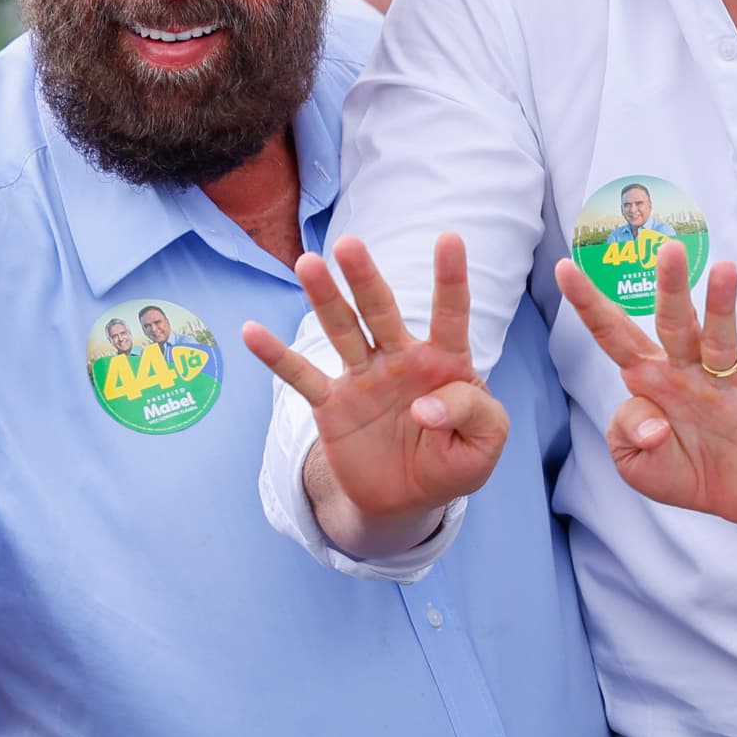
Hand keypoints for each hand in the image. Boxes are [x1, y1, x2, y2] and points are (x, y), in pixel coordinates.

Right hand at [243, 234, 505, 529]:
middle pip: (382, 310)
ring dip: (325, 299)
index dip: (451, 279)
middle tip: (349, 244)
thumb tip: (425, 407)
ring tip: (308, 263)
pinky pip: (301, 376)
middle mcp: (401, 359)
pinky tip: (251, 332)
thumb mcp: (485, 441)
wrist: (409, 498)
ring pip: (342, 330)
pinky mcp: (332, 404)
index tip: (450, 238)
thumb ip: (471, 413)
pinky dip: (276, 356)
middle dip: (365, 278)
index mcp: (446, 361)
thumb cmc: (455, 459)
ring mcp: (363, 377)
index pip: (450, 314)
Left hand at [554, 246, 736, 532]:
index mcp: (650, 380)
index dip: (589, 304)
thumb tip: (655, 426)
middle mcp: (686, 374)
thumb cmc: (678, 467)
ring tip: (726, 271)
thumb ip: (627, 432)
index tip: (564, 268)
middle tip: (668, 249)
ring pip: (722, 342)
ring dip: (723, 308)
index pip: (614, 335)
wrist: (733, 498)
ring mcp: (724, 390)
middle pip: (675, 324)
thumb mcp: (632, 460)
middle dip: (670, 288)